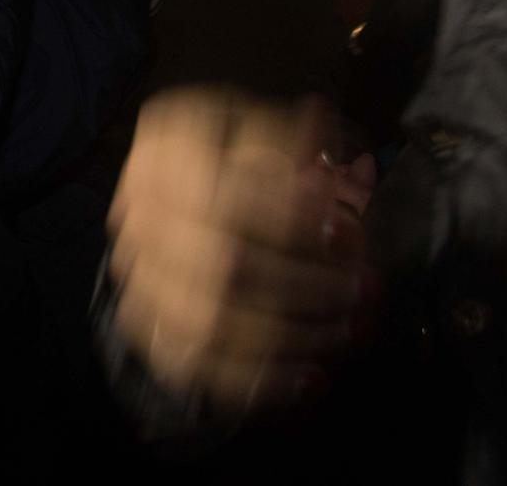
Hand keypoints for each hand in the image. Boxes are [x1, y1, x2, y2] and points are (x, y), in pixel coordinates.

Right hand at [107, 89, 374, 413]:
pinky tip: (311, 377)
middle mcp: (141, 214)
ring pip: (213, 321)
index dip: (288, 214)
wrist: (166, 205)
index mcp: (165, 153)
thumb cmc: (221, 160)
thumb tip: (323, 126)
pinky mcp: (148, 325)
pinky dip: (261, 380)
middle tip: (366, 286)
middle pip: (223, 261)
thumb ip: (289, 135)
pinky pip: (202, 366)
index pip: (224, 189)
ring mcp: (140, 275)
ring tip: (351, 328)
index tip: (346, 226)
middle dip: (306, 282)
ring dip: (295, 332)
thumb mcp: (253, 128)